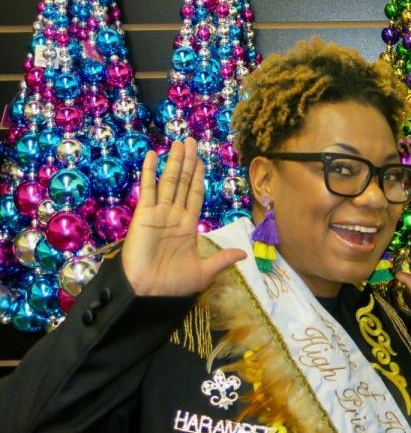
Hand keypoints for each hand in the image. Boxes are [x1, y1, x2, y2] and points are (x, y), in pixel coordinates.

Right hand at [122, 139, 245, 295]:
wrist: (149, 292)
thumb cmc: (174, 284)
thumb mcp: (204, 271)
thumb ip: (222, 259)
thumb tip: (244, 254)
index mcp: (188, 226)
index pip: (196, 195)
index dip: (199, 177)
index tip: (202, 160)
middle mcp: (174, 215)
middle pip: (183, 182)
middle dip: (188, 162)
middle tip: (191, 141)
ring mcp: (159, 213)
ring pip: (169, 181)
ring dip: (174, 161)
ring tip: (179, 142)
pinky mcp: (144, 214)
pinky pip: (148, 189)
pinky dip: (150, 171)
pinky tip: (153, 155)